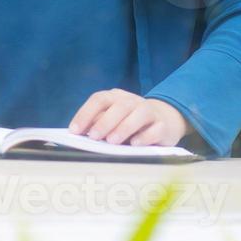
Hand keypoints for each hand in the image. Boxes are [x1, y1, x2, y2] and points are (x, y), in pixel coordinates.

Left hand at [68, 89, 190, 146]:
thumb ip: (99, 123)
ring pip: (138, 114)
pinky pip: (156, 129)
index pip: (99, 99)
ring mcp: (149, 111)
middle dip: (104, 122)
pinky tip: (135, 144)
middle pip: (119, 106)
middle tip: (94, 137)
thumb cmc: (131, 121)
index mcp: (115, 97)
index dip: (85, 114)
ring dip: (123, 128)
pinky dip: (145, 136)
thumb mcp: (113, 119)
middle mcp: (132, 101)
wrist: (165, 119)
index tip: (74, 130)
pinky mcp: (163, 125)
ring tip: (112, 141)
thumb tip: (82, 133)